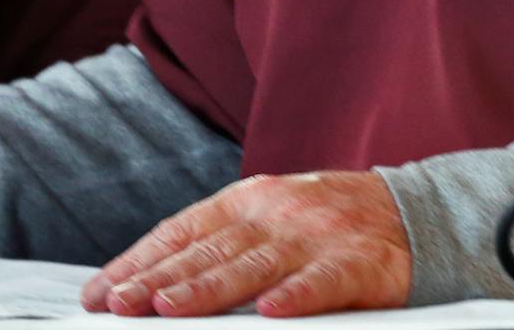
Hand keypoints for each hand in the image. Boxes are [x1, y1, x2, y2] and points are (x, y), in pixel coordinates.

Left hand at [79, 171, 410, 317]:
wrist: (411, 214)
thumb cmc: (326, 225)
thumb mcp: (269, 220)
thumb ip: (220, 245)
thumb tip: (154, 282)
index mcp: (247, 200)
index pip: (182, 231)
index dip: (140, 261)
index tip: (101, 291)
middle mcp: (276, 213)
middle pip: (207, 250)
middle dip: (158, 279)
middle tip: (119, 304)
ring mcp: (317, 236)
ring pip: (253, 265)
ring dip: (207, 288)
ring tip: (168, 309)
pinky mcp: (359, 263)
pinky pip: (324, 282)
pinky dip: (296, 296)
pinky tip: (272, 313)